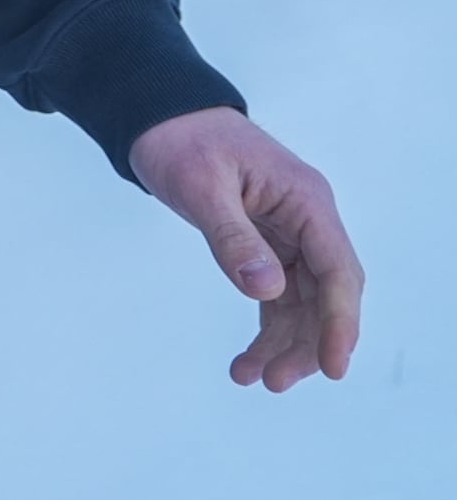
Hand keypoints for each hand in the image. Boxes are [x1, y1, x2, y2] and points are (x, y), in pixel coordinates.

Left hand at [131, 106, 362, 390]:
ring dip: (283, 343)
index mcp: (305, 201)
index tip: (332, 366)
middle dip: (306, 342)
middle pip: (324, 294)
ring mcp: (290, 233)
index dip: (339, 322)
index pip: (337, 270)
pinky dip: (266, 326)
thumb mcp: (200, 187)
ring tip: (250, 378)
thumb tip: (266, 291)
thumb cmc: (181, 142)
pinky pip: (278, 294)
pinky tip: (248, 358)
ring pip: (302, 301)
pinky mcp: (267, 244)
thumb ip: (232, 238)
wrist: (159, 117)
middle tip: (275, 383)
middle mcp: (307, 220)